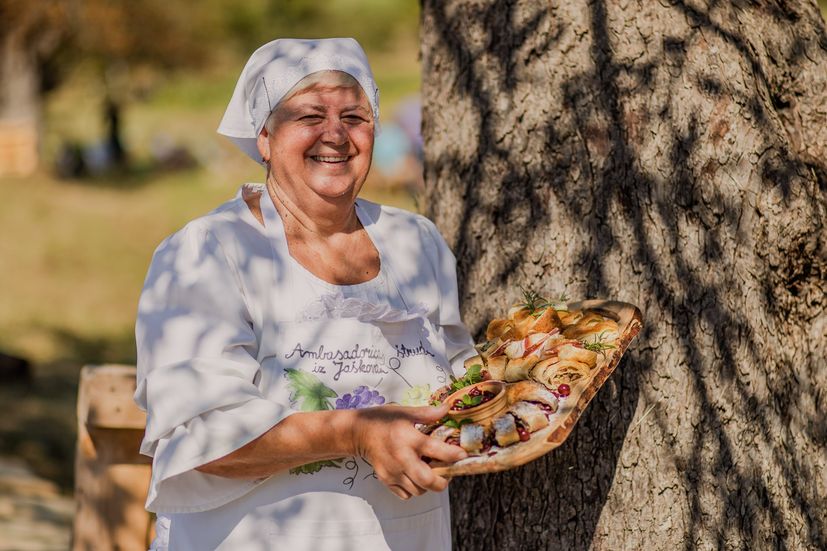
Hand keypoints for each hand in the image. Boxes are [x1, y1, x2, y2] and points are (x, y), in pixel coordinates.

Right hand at [351, 403, 467, 499]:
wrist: (359, 432)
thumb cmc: (384, 420)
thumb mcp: (405, 412)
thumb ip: (427, 414)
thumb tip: (447, 409)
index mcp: (408, 439)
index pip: (435, 450)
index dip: (453, 454)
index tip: (462, 455)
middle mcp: (401, 458)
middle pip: (428, 481)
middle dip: (443, 480)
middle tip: (447, 472)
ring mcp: (393, 472)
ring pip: (419, 490)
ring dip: (428, 484)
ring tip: (430, 471)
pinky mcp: (386, 480)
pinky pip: (406, 494)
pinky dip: (414, 489)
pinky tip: (415, 476)